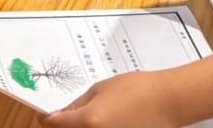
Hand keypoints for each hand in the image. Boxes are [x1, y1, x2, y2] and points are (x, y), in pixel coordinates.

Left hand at [39, 72, 177, 126]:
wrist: (168, 101)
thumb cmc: (136, 89)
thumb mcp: (101, 89)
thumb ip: (79, 104)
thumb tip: (63, 113)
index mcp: (88, 121)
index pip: (57, 124)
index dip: (47, 120)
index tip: (44, 117)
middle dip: (65, 126)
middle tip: (65, 118)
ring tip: (90, 118)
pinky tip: (102, 123)